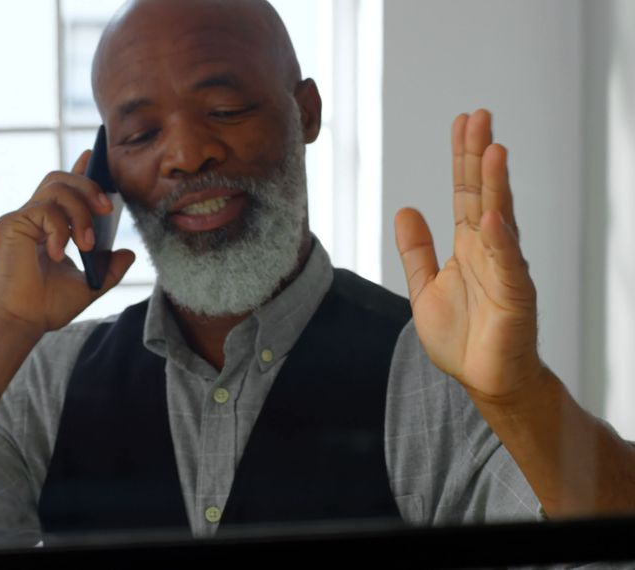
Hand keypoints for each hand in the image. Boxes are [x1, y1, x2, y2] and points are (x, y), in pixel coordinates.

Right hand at [0, 151, 135, 335]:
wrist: (18, 322)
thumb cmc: (44, 306)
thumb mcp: (88, 286)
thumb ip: (109, 269)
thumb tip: (129, 252)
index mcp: (48, 226)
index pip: (65, 189)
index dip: (80, 170)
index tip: (93, 156)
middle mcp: (33, 217)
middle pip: (61, 179)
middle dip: (89, 187)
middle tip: (107, 210)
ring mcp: (21, 218)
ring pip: (56, 187)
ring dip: (79, 211)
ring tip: (86, 243)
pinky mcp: (11, 224)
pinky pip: (44, 209)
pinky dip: (59, 229)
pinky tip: (59, 254)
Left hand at [394, 109, 544, 404]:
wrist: (486, 380)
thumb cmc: (462, 337)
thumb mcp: (425, 288)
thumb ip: (416, 251)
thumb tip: (405, 210)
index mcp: (469, 247)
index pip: (466, 193)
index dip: (463, 159)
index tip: (463, 124)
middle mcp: (490, 250)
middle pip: (484, 195)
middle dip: (480, 156)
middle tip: (480, 117)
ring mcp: (505, 271)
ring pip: (500, 220)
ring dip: (496, 186)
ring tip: (493, 150)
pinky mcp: (515, 297)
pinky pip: (507, 264)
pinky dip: (500, 240)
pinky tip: (495, 215)